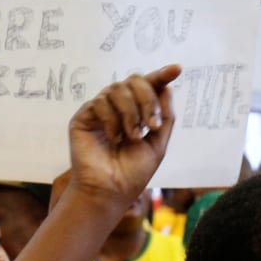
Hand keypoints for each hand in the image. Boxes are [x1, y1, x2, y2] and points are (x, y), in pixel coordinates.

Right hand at [66, 67, 180, 207]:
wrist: (110, 191)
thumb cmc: (132, 173)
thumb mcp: (158, 144)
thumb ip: (166, 116)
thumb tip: (167, 86)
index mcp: (137, 112)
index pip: (149, 86)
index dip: (162, 75)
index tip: (177, 69)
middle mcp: (118, 107)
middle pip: (134, 80)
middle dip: (147, 100)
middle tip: (152, 126)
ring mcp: (100, 110)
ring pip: (117, 89)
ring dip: (131, 113)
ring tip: (132, 137)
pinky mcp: (83, 117)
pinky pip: (100, 102)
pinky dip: (112, 120)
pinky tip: (114, 139)